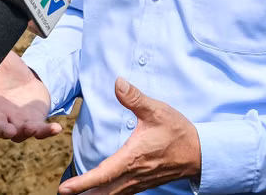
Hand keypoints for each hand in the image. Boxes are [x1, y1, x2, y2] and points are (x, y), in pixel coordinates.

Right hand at [0, 51, 61, 141]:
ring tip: (29, 129)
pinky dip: (46, 131)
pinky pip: (39, 130)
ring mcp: (16, 121)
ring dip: (22, 132)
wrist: (27, 78)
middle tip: (5, 129)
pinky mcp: (34, 122)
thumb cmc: (6, 69)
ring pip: (16, 133)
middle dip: (0, 129)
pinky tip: (56, 128)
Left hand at [58, 78, 199, 194]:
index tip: (66, 189)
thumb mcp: (157, 110)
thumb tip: (117, 83)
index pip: (104, 173)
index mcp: (132, 157)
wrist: (199, 152)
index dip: (83, 183)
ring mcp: (138, 181)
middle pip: (103, 191)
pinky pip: (121, 193)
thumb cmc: (177, 130)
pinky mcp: (143, 182)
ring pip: (112, 194)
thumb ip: (135, 98)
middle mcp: (133, 173)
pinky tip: (100, 193)